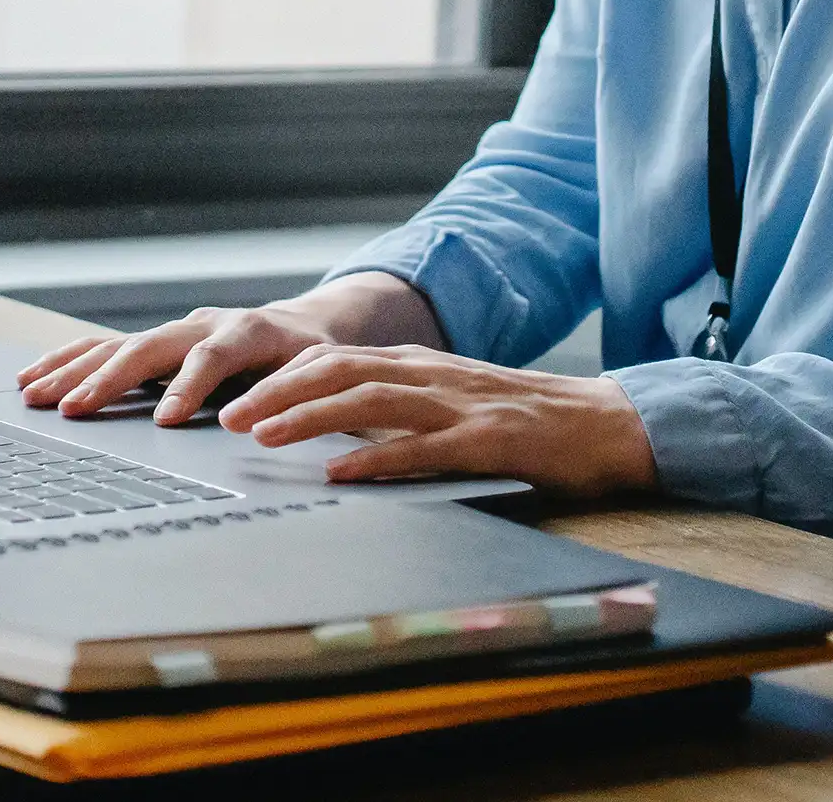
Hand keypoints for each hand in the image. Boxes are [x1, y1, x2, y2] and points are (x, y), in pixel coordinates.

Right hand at [16, 273, 444, 423]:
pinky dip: (67, 362)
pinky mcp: (154, 341)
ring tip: (35, 396)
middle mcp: (202, 324)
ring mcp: (174, 330)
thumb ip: (300, 394)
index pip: (212, 356)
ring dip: (73, 370)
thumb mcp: (322, 374)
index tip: (167, 421)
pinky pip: (103, 347)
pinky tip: (33, 379)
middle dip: (108, 379)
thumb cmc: (315, 358)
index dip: (189, 386)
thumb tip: (274, 423)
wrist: (305, 327)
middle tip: (74, 410)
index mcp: (248, 331)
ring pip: (116, 345)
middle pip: (148, 347)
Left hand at [216, 344, 657, 496]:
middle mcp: (432, 376)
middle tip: (227, 418)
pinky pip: (422, 448)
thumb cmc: (526, 420)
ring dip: (310, 417)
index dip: (281, 376)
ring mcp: (459, 405)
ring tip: (263, 437)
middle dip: (277, 392)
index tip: (236, 398)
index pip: (336, 359)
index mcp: (420, 366)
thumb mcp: (452, 403)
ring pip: (369, 401)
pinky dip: (376, 458)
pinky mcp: (487, 440)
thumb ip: (400, 410)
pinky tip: (340, 473)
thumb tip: (335, 432)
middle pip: (339, 371)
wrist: (605, 423)